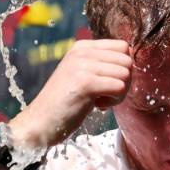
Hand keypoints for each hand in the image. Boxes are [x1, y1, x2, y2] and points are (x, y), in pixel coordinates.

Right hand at [9, 39, 131, 149]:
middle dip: (124, 81)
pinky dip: (114, 101)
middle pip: (127, 61)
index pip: (123, 47)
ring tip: (100, 100)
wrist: (39, 122)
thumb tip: (130, 62)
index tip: (107, 82)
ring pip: (126, 74)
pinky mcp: (85, 83)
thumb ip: (101, 64)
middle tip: (105, 94)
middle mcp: (82, 51)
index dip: (122, 68)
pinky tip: (97, 106)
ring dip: (119, 93)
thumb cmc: (64, 102)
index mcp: (82, 47)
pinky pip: (120, 87)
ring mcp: (83, 65)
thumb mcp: (81, 74)